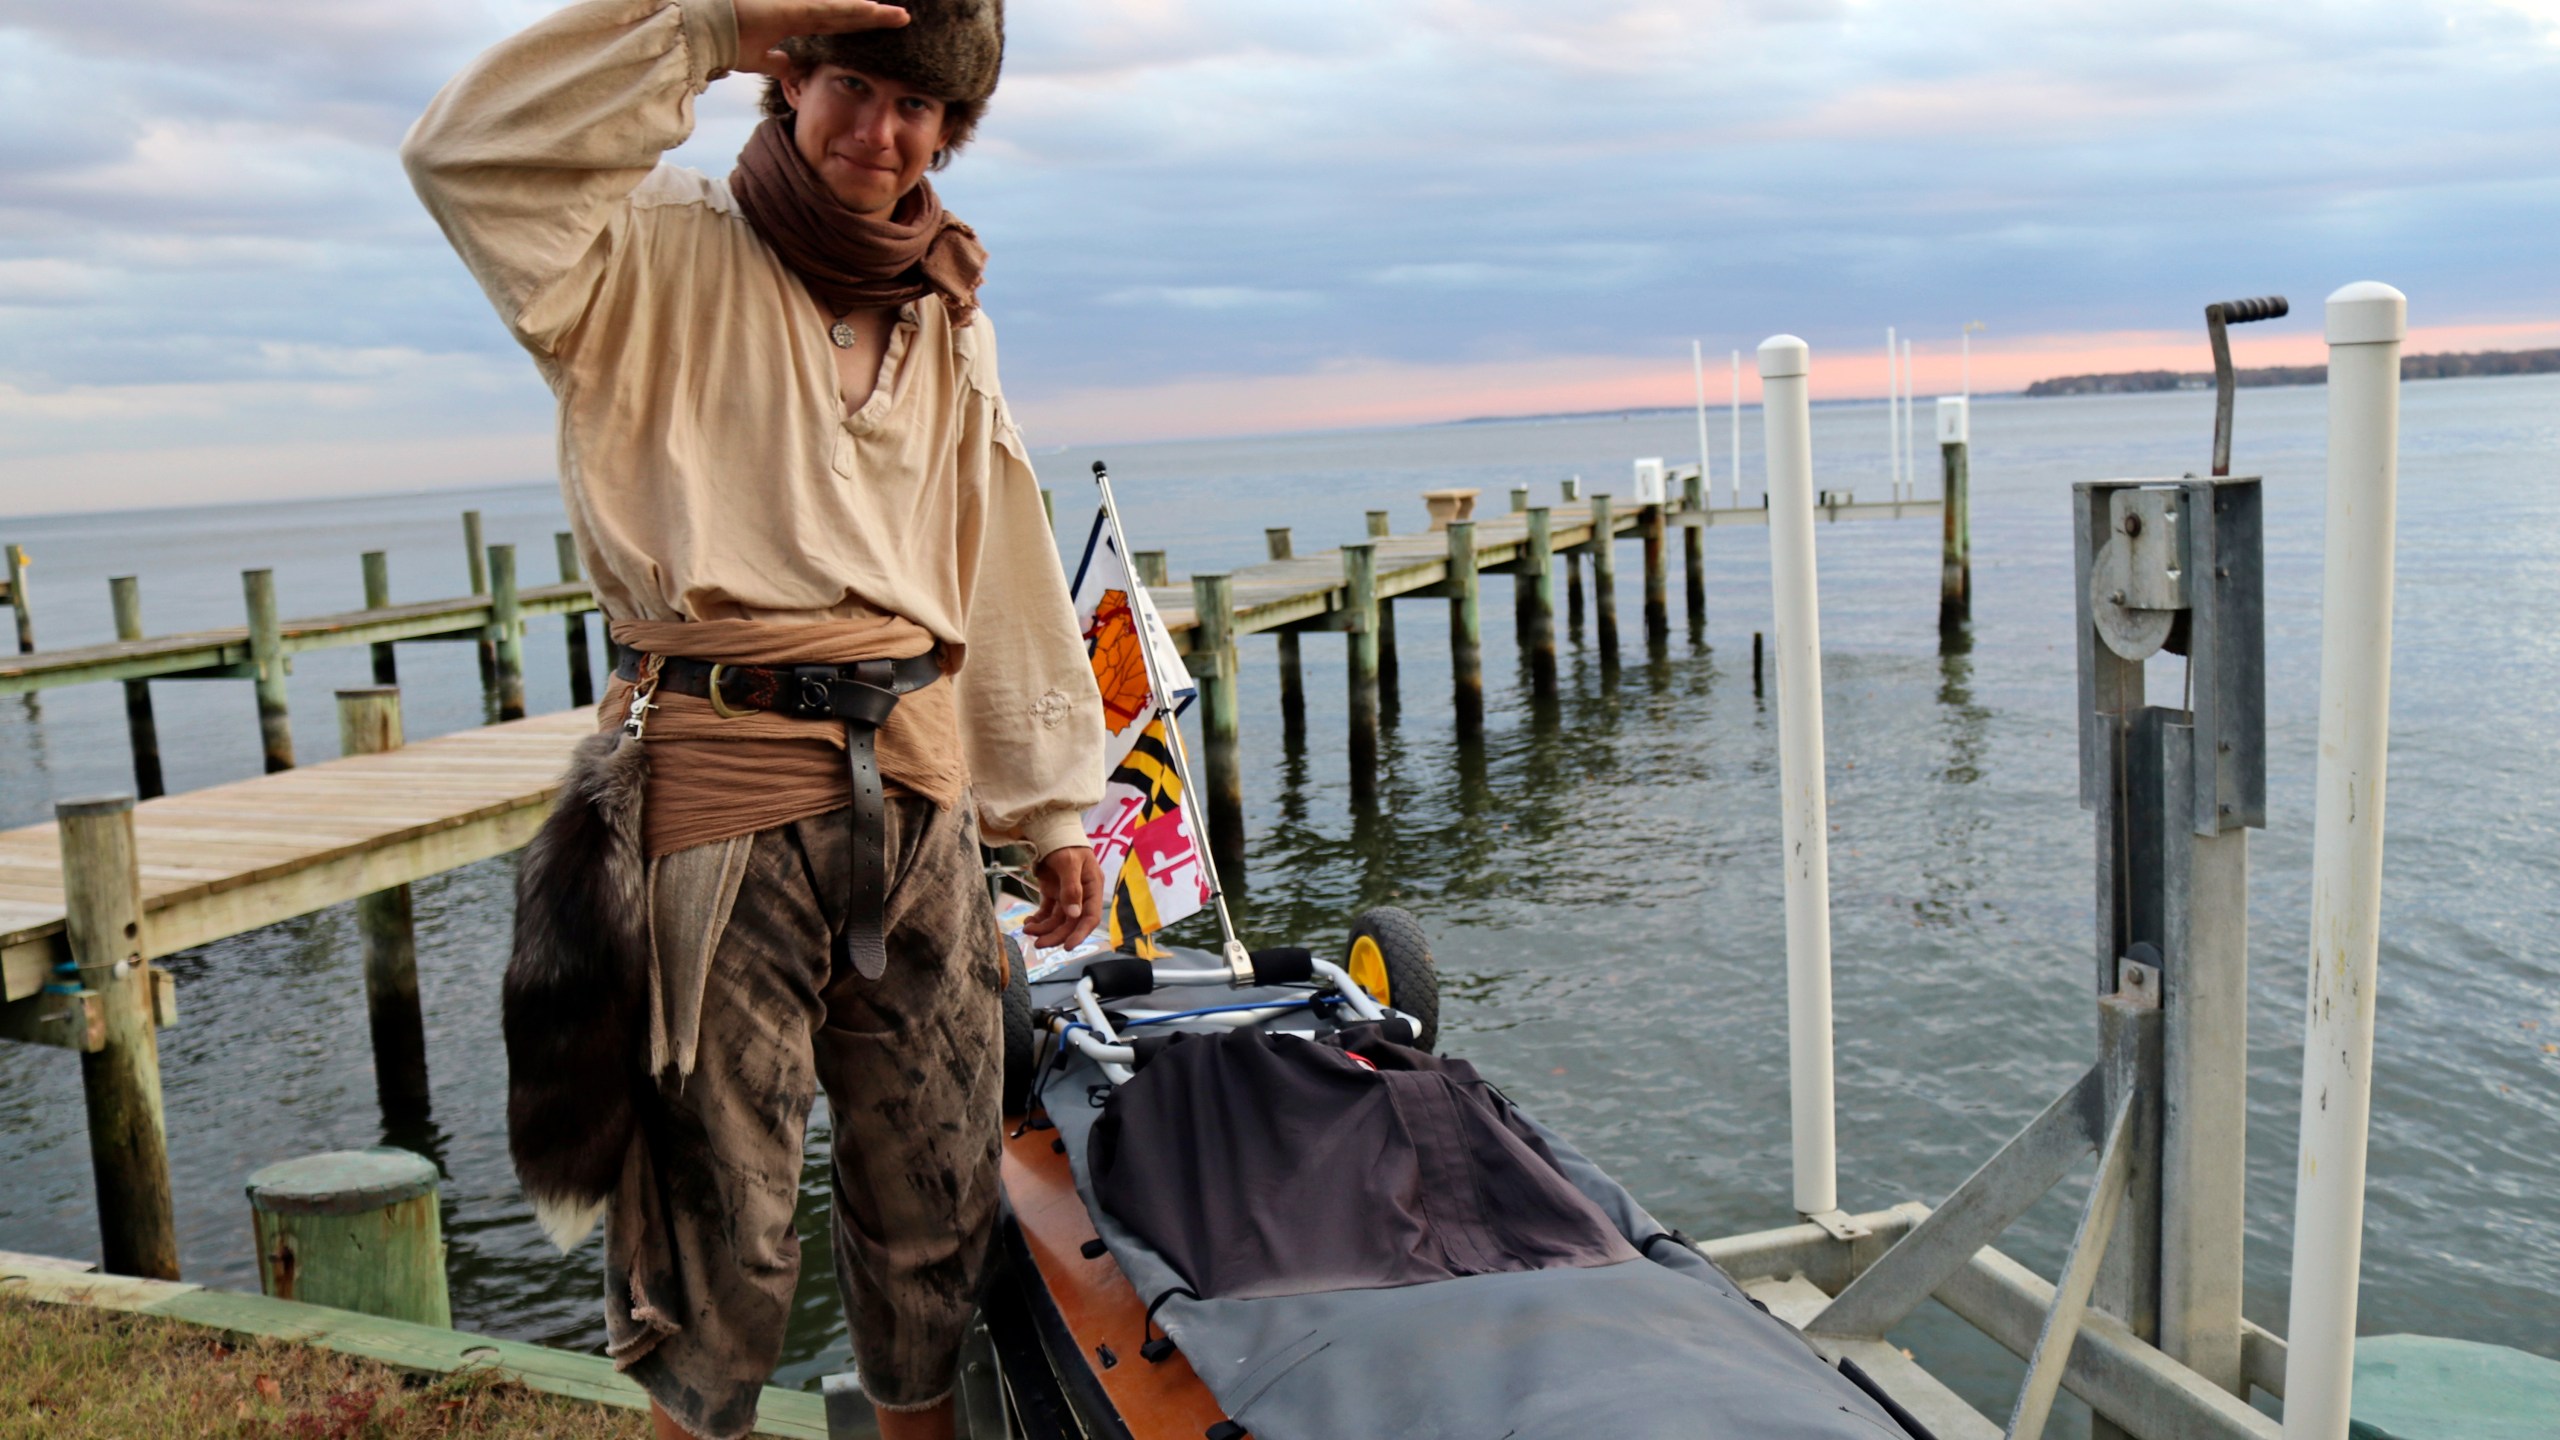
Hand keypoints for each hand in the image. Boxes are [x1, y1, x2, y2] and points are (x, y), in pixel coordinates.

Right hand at [731, 0, 909, 78]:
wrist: (701, 30)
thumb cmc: (721, 39)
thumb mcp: (755, 57)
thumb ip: (776, 61)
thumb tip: (791, 69)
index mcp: (792, 22)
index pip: (833, 25)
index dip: (857, 27)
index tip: (881, 30)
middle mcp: (798, 11)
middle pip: (844, 15)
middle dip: (872, 18)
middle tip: (901, 18)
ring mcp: (796, 7)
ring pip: (842, 10)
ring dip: (871, 13)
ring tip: (900, 16)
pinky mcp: (792, 8)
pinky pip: (830, 10)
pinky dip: (854, 11)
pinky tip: (876, 11)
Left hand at [1024, 846, 1104, 949]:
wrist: (1050, 830)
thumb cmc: (1066, 844)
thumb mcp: (1070, 862)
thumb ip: (1071, 888)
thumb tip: (1074, 914)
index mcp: (1092, 887)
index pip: (1090, 917)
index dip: (1080, 934)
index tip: (1067, 947)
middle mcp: (1081, 894)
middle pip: (1070, 922)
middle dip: (1055, 935)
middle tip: (1038, 944)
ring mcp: (1066, 895)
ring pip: (1057, 920)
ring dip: (1043, 928)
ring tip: (1028, 930)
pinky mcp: (1053, 893)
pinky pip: (1046, 912)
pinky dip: (1038, 919)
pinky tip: (1028, 922)